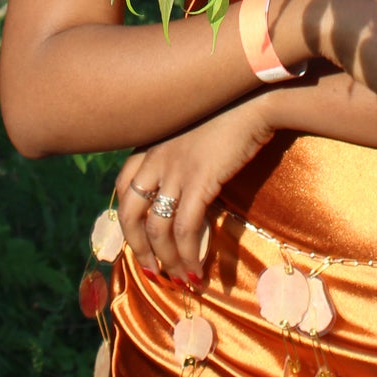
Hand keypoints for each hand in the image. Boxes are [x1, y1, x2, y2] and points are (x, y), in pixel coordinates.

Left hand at [116, 95, 277, 282]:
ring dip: (167, 260)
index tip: (139, 243)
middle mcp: (154, 156)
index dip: (126, 221)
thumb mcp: (190, 132)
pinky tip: (198, 270)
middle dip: (138, 248)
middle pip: (130, 211)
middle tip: (152, 271)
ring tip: (181, 279)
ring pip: (157, 227)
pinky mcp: (199, 179)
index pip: (121, 188)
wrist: (254, 97)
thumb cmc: (229, 112)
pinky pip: (185, 228)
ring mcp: (175, 168)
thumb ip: (177, 156)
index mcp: (149, 143)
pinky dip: (188, 254)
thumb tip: (180, 194)